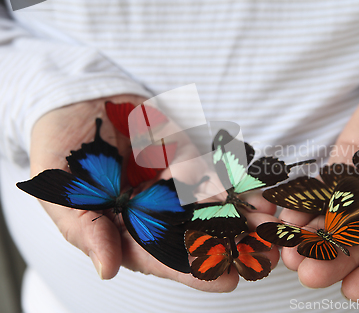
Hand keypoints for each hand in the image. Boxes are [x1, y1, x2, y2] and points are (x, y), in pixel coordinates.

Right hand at [29, 95, 277, 291]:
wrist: (76, 101)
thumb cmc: (62, 151)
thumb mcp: (62, 193)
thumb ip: (85, 230)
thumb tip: (107, 270)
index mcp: (126, 228)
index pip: (161, 257)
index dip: (192, 270)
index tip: (225, 279)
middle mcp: (155, 210)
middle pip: (196, 236)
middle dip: (231, 248)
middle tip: (264, 260)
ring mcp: (174, 182)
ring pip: (214, 207)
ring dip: (246, 219)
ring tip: (274, 231)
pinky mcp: (188, 154)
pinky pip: (217, 170)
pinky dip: (240, 183)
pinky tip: (264, 196)